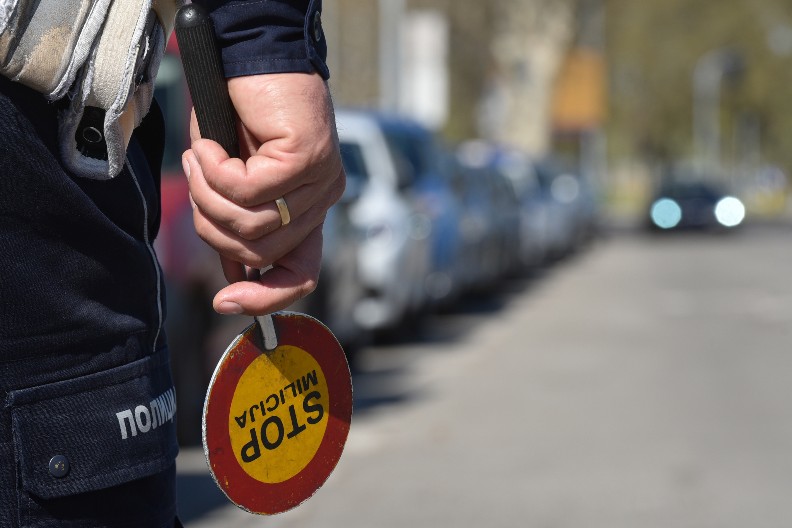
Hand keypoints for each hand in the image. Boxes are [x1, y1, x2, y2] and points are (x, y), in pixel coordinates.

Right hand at [181, 72, 345, 314]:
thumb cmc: (237, 115)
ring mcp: (321, 179)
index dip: (265, 297)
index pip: (302, 273)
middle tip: (196, 182)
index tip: (225, 303)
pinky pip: (246, 189)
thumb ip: (237, 225)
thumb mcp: (232, 181)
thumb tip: (233, 274)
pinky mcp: (307, 156)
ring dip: (207, 194)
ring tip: (200, 158)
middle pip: (259, 250)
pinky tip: (208, 145)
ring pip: (250, 223)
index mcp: (309, 210)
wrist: (249, 56)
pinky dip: (213, 170)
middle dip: (212, 224)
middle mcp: (323, 198)